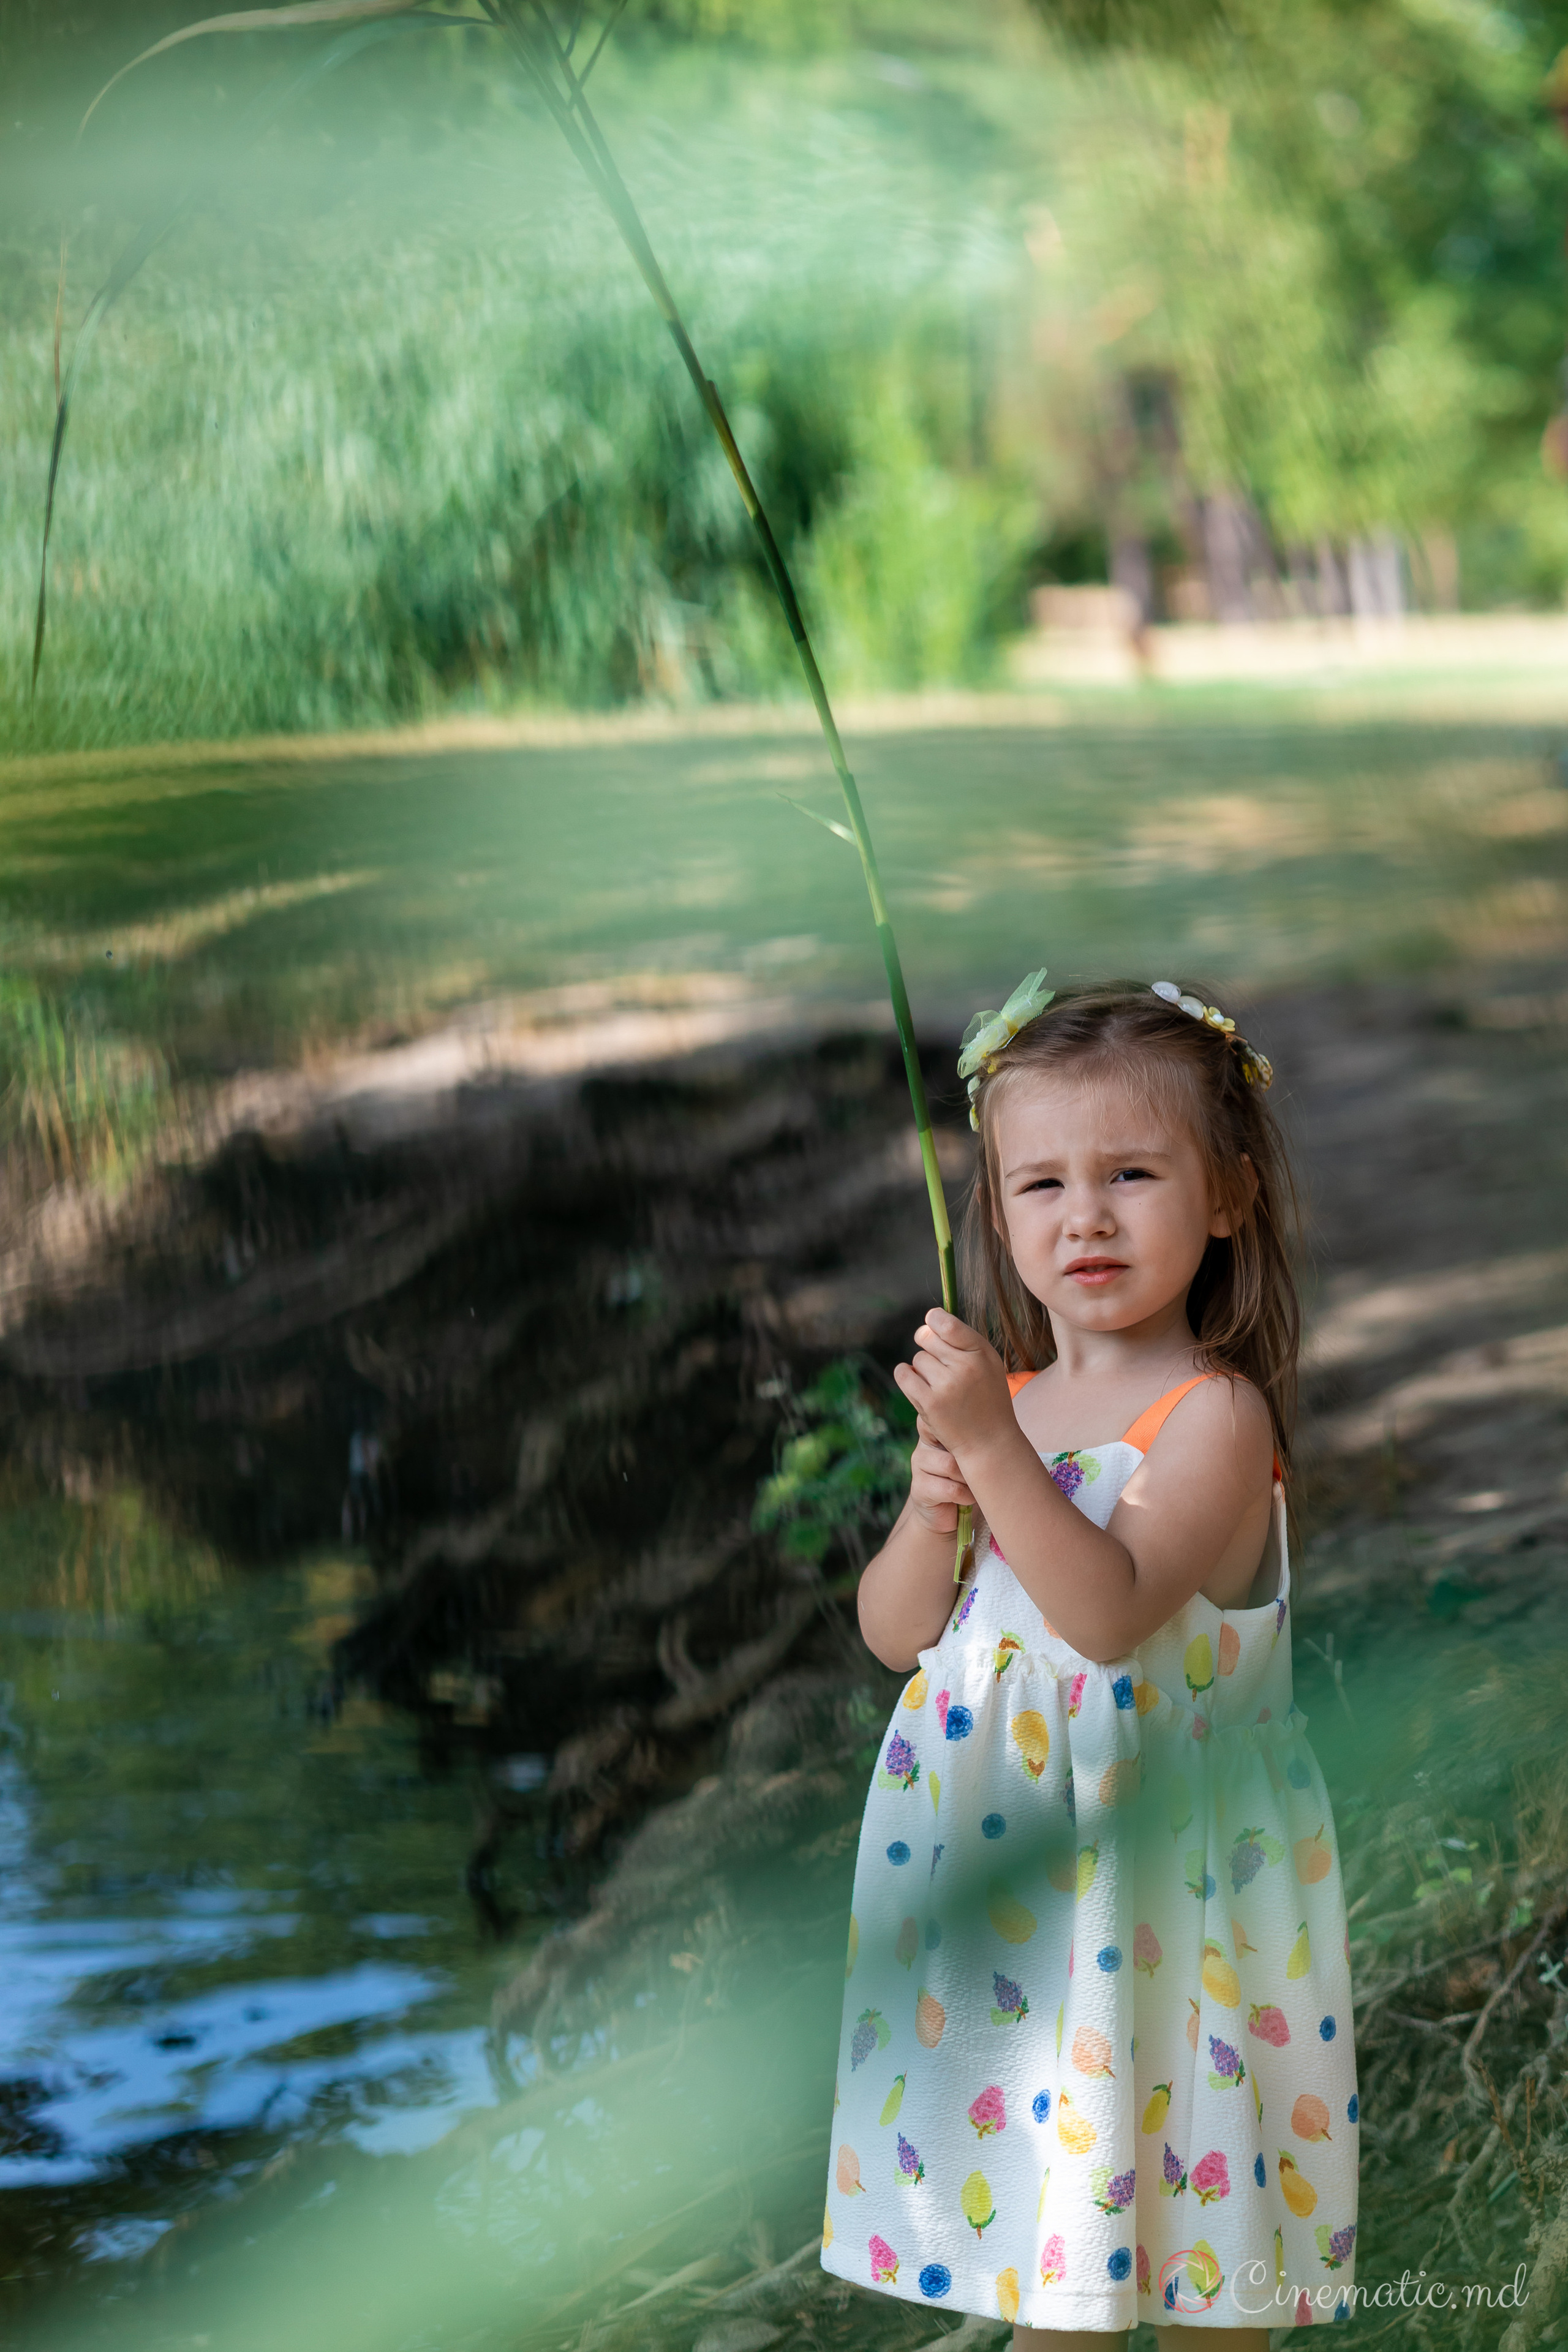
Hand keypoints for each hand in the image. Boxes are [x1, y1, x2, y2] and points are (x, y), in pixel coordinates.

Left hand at [893, 1306, 1014, 1467]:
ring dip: (922, 1369)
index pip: (948, 1324)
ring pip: (917, 1359)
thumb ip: (963, 1340)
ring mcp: (946, 1386)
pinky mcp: (930, 1404)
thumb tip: (930, 1319)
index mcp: (982, 1353)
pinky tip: (915, 1382)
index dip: (934, 1319)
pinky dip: (905, 1375)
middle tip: (938, 1361)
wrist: (989, 1442)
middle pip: (927, 1338)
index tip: (931, 1321)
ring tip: (940, 1385)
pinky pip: (904, 1375)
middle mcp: (965, 1367)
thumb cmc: (987, 1398)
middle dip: (928, 1345)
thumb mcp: (988, 1364)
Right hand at [907, 1415, 975, 1535]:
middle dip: (972, 1456)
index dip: (961, 1424)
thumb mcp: (968, 1457)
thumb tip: (996, 1424)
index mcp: (935, 1432)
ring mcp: (918, 1466)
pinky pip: (951, 1489)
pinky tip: (967, 1499)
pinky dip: (966, 1496)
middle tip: (983, 1467)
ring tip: (974, 1485)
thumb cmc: (965, 1481)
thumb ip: (972, 1440)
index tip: (977, 1434)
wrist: (946, 1516)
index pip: (942, 1415)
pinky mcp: (919, 1488)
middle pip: (952, 1441)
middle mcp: (924, 1445)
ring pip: (951, 1465)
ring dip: (970, 1479)